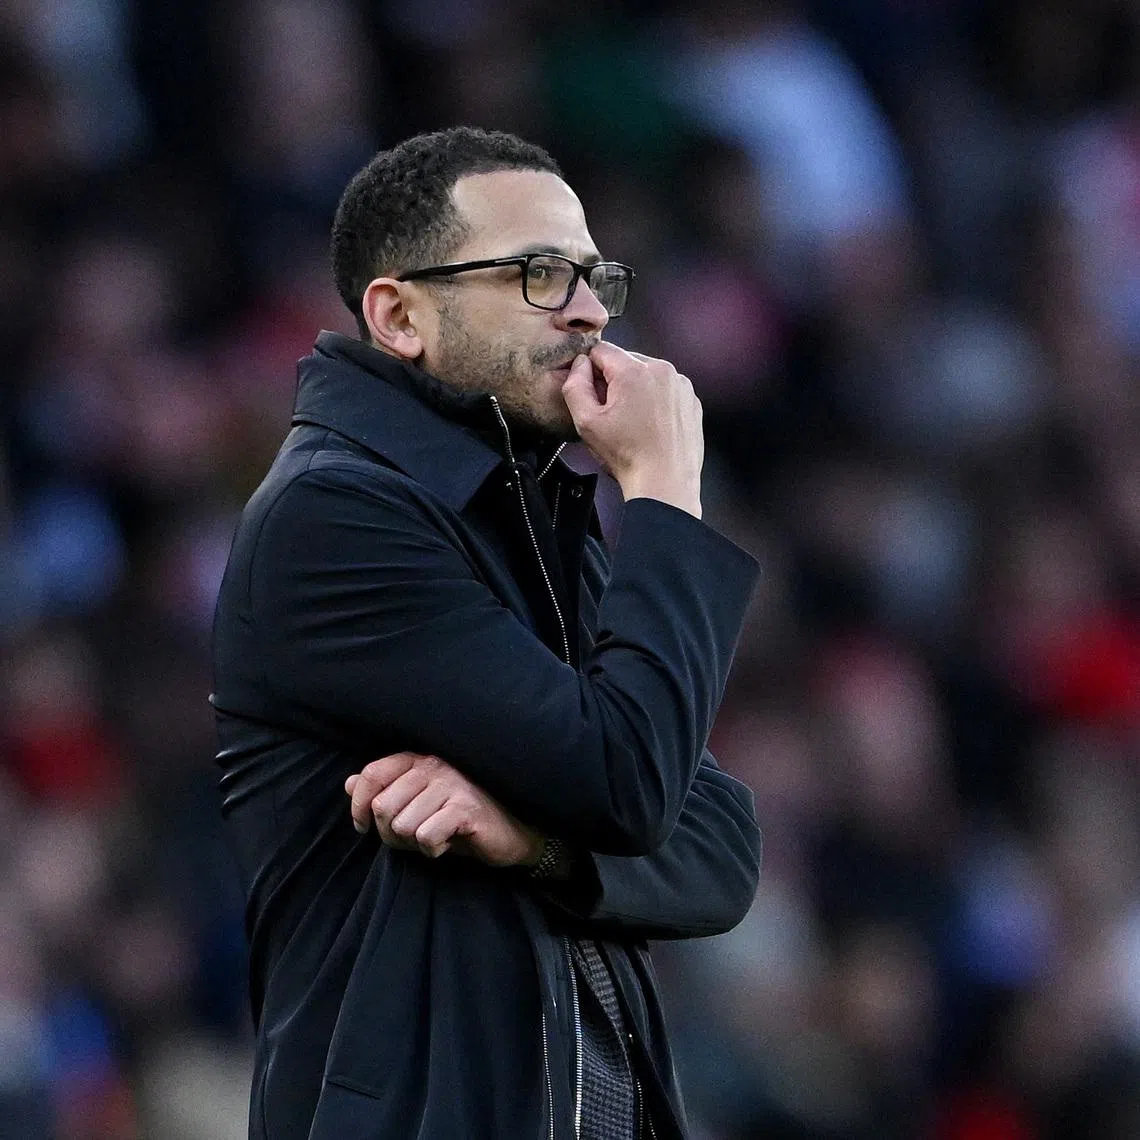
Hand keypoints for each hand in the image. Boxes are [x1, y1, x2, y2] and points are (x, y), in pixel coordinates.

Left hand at [344, 752, 543, 866]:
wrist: (514, 831)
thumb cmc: (462, 817)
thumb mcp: (419, 804)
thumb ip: (385, 791)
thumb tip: (349, 783)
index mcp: (419, 759)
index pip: (371, 774)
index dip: (359, 805)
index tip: (363, 827)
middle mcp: (434, 765)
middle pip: (382, 806)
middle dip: (391, 833)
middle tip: (415, 836)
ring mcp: (451, 785)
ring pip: (403, 826)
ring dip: (415, 842)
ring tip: (437, 835)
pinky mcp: (466, 808)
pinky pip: (426, 838)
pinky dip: (434, 849)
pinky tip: (451, 841)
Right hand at [561, 342, 702, 517]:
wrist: (665, 484)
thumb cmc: (627, 455)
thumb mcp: (586, 422)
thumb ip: (575, 385)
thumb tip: (580, 364)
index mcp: (634, 371)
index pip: (602, 350)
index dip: (590, 370)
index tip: (593, 393)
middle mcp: (662, 369)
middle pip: (626, 361)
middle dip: (615, 381)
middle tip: (613, 414)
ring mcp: (681, 384)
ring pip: (647, 375)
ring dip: (636, 390)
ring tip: (634, 422)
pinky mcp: (692, 400)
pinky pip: (667, 390)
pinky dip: (656, 401)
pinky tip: (651, 426)